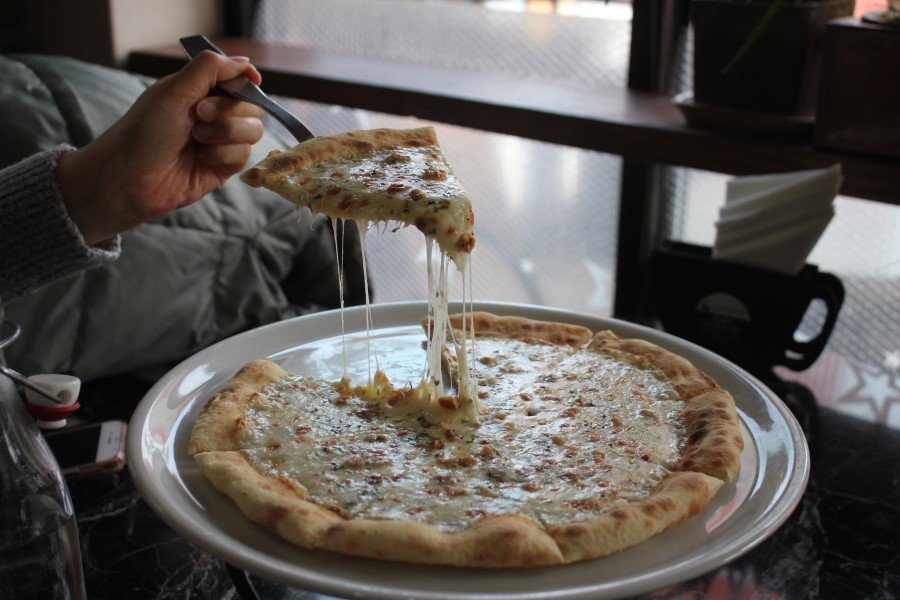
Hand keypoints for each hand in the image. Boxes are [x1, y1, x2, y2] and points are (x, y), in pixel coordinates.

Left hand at [57, 51, 265, 245]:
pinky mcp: (224, 167)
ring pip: (253, 131)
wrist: (133, 175)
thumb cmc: (146, 129)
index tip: (246, 81)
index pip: (240, 80)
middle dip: (228, 110)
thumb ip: (211, 68)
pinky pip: (244, 155)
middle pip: (252, 106)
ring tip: (197, 139)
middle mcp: (214, 116)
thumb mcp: (176, 88)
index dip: (244, 80)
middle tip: (198, 114)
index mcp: (200, 91)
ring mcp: (221, 142)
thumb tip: (245, 62)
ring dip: (226, 132)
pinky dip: (222, 154)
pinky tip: (200, 158)